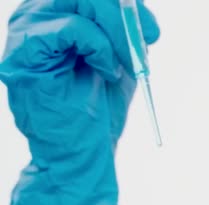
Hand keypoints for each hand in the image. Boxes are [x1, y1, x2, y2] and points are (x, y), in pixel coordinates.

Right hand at [0, 0, 159, 204]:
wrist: (83, 153)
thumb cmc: (98, 110)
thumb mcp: (120, 59)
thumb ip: (123, 30)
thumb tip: (136, 6)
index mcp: (56, 15)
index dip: (123, 4)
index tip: (152, 31)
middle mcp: (36, 17)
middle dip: (122, 13)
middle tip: (147, 39)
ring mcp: (26, 33)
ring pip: (76, 0)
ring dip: (113, 32)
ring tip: (122, 64)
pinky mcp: (24, 53)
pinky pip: (67, 28)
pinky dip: (97, 47)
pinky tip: (104, 71)